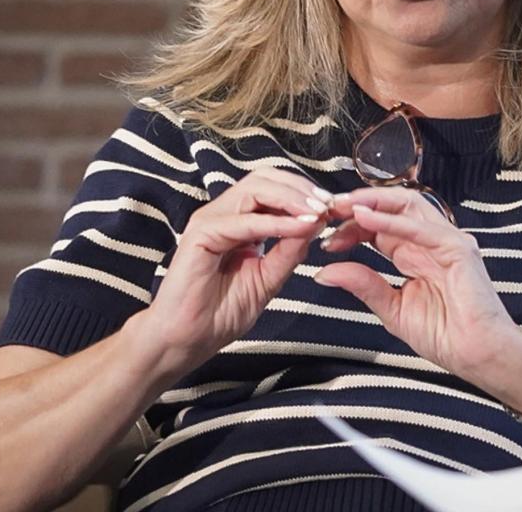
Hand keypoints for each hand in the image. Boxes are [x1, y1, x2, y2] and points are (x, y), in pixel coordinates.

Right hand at [129, 167, 332, 379]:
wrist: (186, 341)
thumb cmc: (220, 313)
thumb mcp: (269, 277)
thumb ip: (290, 250)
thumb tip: (317, 222)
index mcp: (240, 221)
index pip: (274, 188)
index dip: (305, 192)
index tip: (335, 206)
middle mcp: (224, 213)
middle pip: (266, 179)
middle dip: (302, 188)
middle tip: (329, 205)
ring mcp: (210, 220)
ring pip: (255, 189)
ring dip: (292, 198)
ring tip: (318, 212)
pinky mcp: (200, 234)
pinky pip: (244, 220)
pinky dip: (276, 222)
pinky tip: (299, 227)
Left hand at [314, 188, 521, 408]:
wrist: (477, 355)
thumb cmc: (445, 335)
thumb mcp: (392, 309)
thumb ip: (363, 285)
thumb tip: (325, 271)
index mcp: (414, 255)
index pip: (378, 226)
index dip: (351, 226)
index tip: (325, 236)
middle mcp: (429, 242)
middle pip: (391, 207)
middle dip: (359, 204)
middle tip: (329, 210)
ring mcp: (446, 241)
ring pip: (408, 205)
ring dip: (373, 202)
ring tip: (344, 206)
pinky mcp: (458, 248)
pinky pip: (422, 228)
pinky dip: (392, 220)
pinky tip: (366, 218)